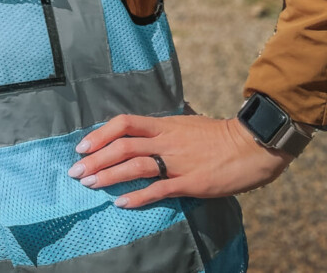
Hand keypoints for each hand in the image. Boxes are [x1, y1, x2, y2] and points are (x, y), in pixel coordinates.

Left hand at [68, 112, 291, 208]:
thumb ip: (165, 129)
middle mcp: (166, 141)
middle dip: (95, 159)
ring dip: (109, 176)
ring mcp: (178, 162)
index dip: (100, 134)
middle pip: (122, 146)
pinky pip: (159, 189)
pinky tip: (121, 203)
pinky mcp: (191, 182)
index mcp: (164, 125)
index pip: (123, 123)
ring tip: (90, 184)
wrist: (251, 144)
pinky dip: (137, 197)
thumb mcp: (187, 124)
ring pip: (135, 166)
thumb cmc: (219, 135)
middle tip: (76, 171)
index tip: (83, 146)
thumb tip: (146, 131)